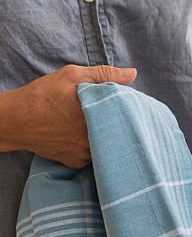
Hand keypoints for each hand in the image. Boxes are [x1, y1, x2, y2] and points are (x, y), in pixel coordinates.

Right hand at [0, 65, 136, 167]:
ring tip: (96, 125)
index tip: (126, 104)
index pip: (127, 115)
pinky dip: (92, 148)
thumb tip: (133, 73)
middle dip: (119, 123)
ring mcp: (84, 153)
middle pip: (119, 132)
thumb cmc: (42, 95)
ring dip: (106, 137)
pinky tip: (84, 137)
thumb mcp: (72, 76)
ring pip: (107, 146)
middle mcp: (92, 138)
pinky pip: (93, 157)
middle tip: (112, 115)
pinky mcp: (76, 163)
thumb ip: (105, 74)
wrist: (13, 120)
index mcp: (96, 115)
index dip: (128, 108)